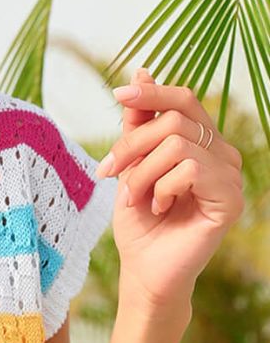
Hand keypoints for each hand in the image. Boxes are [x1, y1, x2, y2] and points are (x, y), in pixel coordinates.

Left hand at [95, 66, 243, 310]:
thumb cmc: (139, 221)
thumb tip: (142, 72)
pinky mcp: (231, 200)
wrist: (144, 270)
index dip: (153, 92)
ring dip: (144, 172)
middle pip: (175, 120)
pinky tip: (161, 207)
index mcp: (202, 143)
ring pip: (179, 144)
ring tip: (137, 197)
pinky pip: (190, 170)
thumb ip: (139, 124)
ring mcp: (231, 177)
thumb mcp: (131, 165)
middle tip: (112, 174)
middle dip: (132, 145)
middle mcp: (222, 155)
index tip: (117, 95)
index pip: (185, 99)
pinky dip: (163, 188)